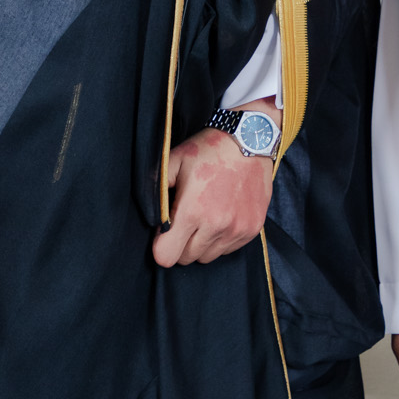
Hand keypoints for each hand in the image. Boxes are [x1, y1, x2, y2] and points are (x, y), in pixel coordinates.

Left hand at [153, 100, 279, 267]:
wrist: (251, 139)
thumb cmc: (210, 149)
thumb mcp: (174, 160)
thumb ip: (155, 186)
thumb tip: (147, 211)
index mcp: (192, 211)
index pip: (167, 256)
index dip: (161, 246)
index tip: (164, 232)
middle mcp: (216, 225)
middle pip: (187, 258)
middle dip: (181, 244)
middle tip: (185, 220)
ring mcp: (237, 229)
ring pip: (208, 256)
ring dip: (202, 243)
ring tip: (205, 217)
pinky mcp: (252, 229)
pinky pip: (228, 249)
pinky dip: (222, 239)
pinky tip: (222, 216)